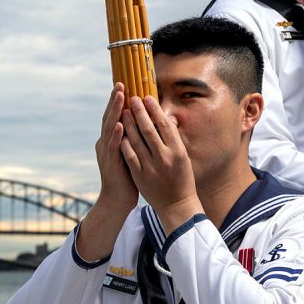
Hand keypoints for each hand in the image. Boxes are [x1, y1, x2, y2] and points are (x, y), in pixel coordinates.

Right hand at [94, 83, 137, 210]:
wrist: (118, 199)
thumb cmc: (128, 175)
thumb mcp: (132, 152)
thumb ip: (134, 137)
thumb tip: (146, 122)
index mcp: (112, 140)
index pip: (116, 115)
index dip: (119, 101)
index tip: (125, 84)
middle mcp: (106, 143)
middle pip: (110, 117)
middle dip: (115, 100)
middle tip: (120, 83)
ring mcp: (106, 152)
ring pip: (110, 128)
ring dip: (115, 111)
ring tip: (120, 96)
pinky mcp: (110, 163)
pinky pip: (113, 147)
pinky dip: (116, 135)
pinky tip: (120, 124)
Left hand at [119, 96, 202, 232]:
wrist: (177, 205)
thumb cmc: (182, 178)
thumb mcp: (183, 158)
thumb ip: (174, 140)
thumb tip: (167, 119)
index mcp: (178, 151)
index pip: (165, 125)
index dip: (155, 110)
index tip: (147, 98)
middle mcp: (165, 158)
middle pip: (149, 129)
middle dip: (139, 112)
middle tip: (132, 99)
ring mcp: (151, 167)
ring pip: (136, 140)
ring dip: (128, 124)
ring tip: (124, 111)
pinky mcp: (140, 175)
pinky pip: (129, 155)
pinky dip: (124, 142)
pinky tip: (120, 131)